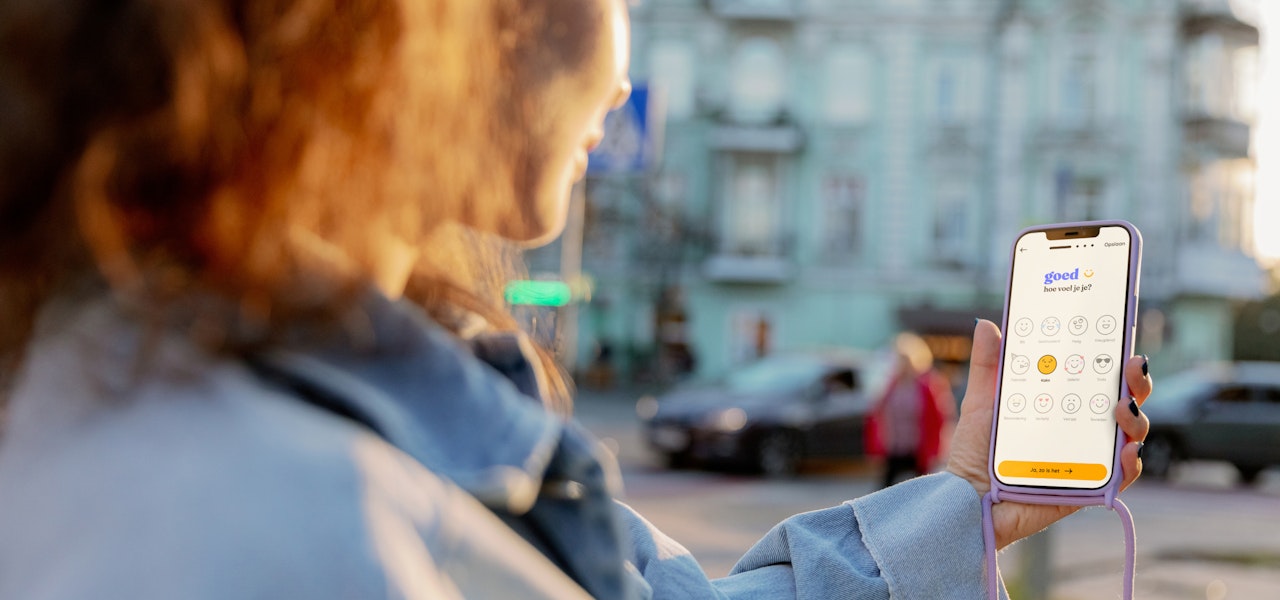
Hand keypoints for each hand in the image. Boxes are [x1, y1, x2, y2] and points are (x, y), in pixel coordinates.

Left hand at [946, 320, 1152, 548]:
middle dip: (1135, 381)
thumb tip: (987, 326)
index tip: (1118, 335)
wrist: (967, 500)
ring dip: (1135, 418)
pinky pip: (1122, 476)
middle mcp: (1080, 429)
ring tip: (1121, 408)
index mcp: (1061, 404)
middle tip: (1132, 366)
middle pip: (1123, 401)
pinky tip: (1127, 451)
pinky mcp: (1089, 488)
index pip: (1097, 376)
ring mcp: (1088, 458)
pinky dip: (1131, 463)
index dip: (1114, 357)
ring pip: (1129, 434)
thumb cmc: (976, 453)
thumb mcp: (981, 404)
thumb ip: (988, 366)